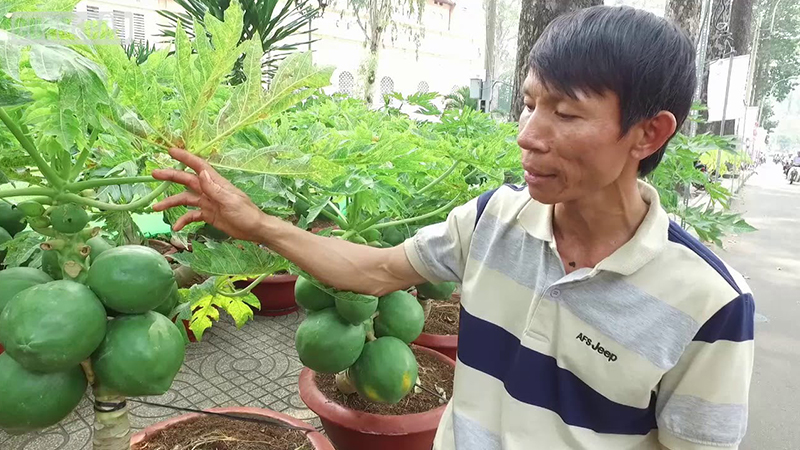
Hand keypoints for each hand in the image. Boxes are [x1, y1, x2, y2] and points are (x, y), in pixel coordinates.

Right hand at [151, 148, 265, 241]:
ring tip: (155, 208)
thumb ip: (214, 189)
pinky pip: (191, 215)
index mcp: (216, 183)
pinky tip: (176, 227)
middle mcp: (209, 190)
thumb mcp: (230, 201)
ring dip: (170, 202)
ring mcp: (207, 202)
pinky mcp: (207, 214)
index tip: (171, 151)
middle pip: (186, 180)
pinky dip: (182, 220)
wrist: (254, 230)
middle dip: (171, 176)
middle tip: (154, 174)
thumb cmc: (246, 214)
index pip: (198, 166)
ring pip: (185, 199)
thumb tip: (201, 173)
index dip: (185, 157)